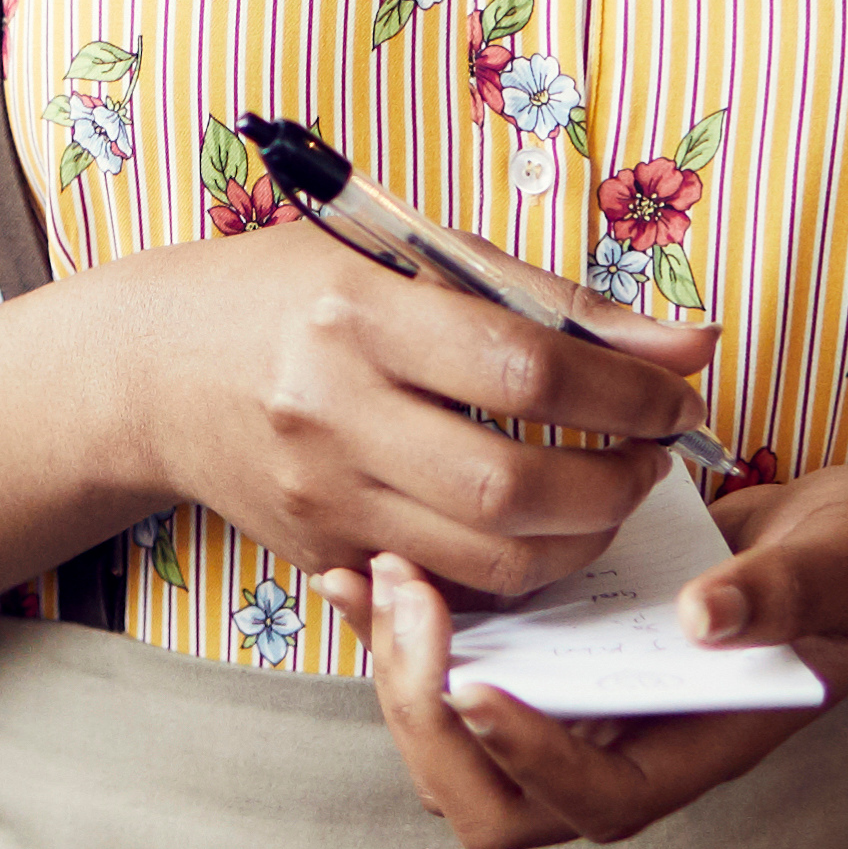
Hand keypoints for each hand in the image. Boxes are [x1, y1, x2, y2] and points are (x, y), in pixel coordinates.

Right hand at [83, 228, 716, 602]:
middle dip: (614, 486)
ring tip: (611, 496)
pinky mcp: (321, 559)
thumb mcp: (413, 256)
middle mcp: (334, 411)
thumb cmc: (296, 291)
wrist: (155, 369)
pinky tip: (543, 532)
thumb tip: (691, 345)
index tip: (679, 393)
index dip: (627, 391)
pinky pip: (446, 592)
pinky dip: (515, 574)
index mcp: (361, 313)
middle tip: (655, 460)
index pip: (527, 365)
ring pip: (489, 563)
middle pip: (511, 487)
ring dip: (581, 543)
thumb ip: (555, 301)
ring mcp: (324, 499)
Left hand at [339, 466, 847, 848]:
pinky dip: (399, 638)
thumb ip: (784, 592)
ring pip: (453, 751)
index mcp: (696, 750)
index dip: (529, 757)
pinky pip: (451, 681)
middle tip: (405, 598)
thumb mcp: (845, 563)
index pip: (596, 800)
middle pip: (495, 803)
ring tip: (367, 576)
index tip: (475, 681)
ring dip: (397, 678)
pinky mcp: (547, 664)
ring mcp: (579, 715)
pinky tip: (363, 569)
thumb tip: (706, 617)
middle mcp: (625, 750)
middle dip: (431, 716)